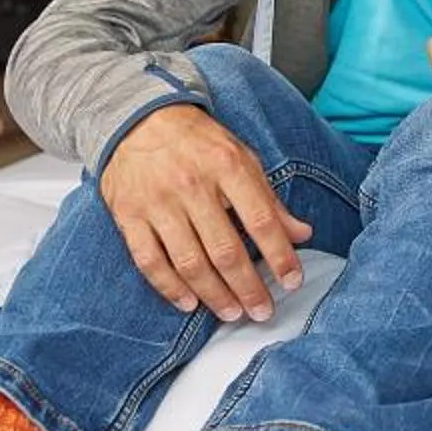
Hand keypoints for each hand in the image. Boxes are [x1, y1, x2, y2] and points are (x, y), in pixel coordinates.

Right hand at [97, 103, 313, 323]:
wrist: (136, 117)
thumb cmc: (197, 142)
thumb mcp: (242, 158)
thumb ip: (270, 199)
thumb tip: (302, 234)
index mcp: (227, 166)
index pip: (262, 220)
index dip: (281, 256)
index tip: (292, 282)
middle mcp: (192, 185)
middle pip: (226, 250)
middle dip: (248, 287)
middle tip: (262, 311)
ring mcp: (157, 202)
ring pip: (190, 261)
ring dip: (214, 295)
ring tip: (232, 313)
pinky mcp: (128, 215)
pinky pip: (149, 260)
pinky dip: (169, 287)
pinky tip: (188, 303)